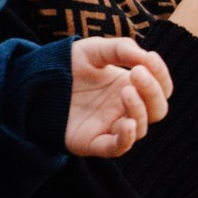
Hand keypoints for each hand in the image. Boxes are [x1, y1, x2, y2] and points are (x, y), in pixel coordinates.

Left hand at [66, 35, 172, 157]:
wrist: (36, 82)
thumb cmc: (69, 66)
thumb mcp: (95, 50)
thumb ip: (122, 49)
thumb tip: (147, 57)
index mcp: (130, 87)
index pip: (161, 88)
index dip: (161, 75)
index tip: (150, 58)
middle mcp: (125, 109)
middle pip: (157, 109)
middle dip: (152, 91)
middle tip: (137, 73)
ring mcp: (111, 126)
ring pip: (141, 127)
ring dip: (139, 109)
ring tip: (126, 90)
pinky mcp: (95, 142)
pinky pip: (118, 148)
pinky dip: (126, 139)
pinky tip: (126, 124)